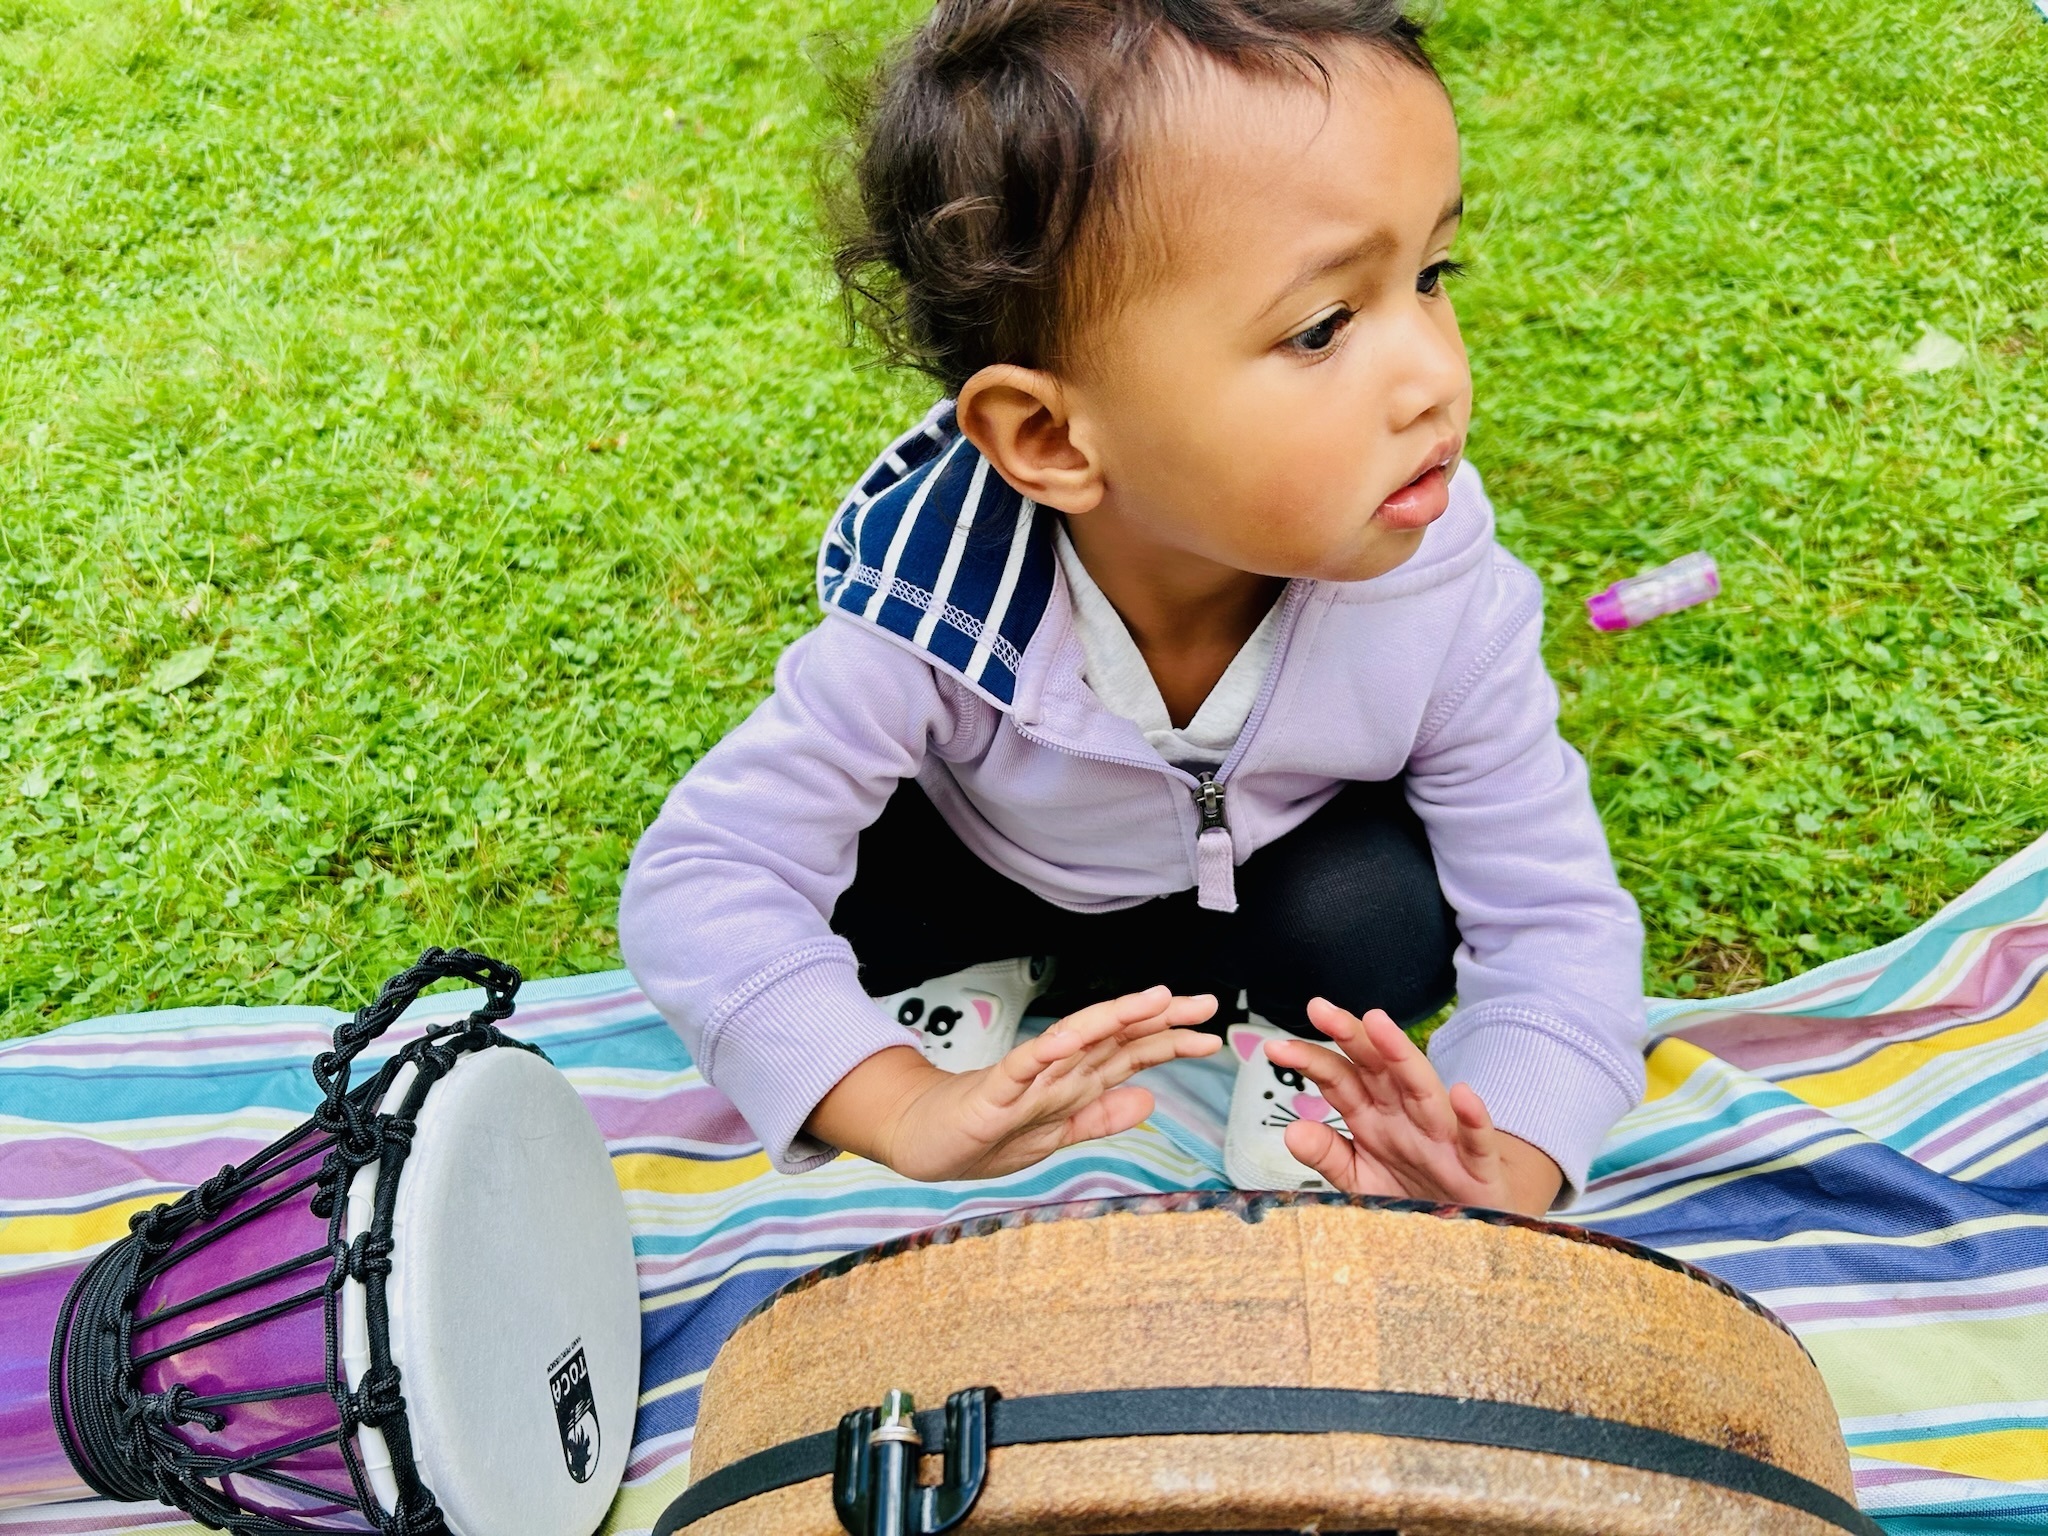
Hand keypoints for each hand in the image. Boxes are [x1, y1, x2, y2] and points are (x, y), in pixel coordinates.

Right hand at [809, 986, 1219, 1181]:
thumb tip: (1150, 1100)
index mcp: (1072, 1084)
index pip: (1129, 1055)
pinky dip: (1048, 1051)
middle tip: (1207, 1002)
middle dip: (1160, 1020)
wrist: (918, 1141)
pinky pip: (1023, 1067)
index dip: (1171, 1042)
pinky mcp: (992, 1092)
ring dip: (1114, 1019)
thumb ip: (1097, 1117)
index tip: (1212, 1033)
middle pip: (1114, 1038)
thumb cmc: (984, 1135)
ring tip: (1152, 1001)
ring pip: (1076, 1042)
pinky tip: (1073, 1036)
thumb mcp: (1052, 1135)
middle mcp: (1055, 1072)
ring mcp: (1024, 1079)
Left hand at [1266, 998, 1562, 1215]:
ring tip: (1378, 1024)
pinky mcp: (1479, 1165)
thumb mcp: (1360, 1179)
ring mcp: (1443, 1136)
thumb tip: (1291, 1130)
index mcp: (1374, 1117)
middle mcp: (1406, 1116)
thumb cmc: (1412, 1195)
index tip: (1275, 1049)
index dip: (1311, 1061)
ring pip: (1422, 1088)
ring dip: (1402, 1055)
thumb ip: (1328, 1154)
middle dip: (1349, 1036)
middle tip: (1319, 1009)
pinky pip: (1477, 1139)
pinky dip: (1473, 1117)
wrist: (1470, 1226)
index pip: (1339, 1080)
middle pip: (1376, 1068)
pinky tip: (1463, 1093)